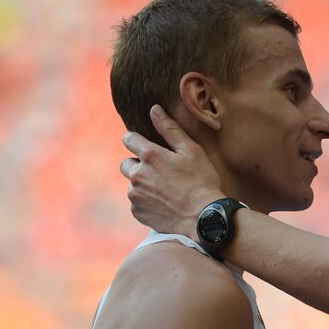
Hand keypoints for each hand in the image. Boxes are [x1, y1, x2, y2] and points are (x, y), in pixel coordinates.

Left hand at [120, 105, 224, 236]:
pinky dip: (146, 201)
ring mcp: (135, 195)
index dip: (137, 141)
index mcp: (150, 155)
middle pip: (126, 164)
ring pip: (133, 184)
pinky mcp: (137, 211)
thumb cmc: (201, 181)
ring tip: (165, 190)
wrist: (203, 218)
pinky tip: (164, 203)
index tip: (146, 147)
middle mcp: (137, 174)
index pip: (129, 139)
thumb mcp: (191, 150)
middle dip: (139, 165)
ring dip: (143, 184)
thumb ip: (170, 129)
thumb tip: (154, 110)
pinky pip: (137, 202)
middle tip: (160, 172)